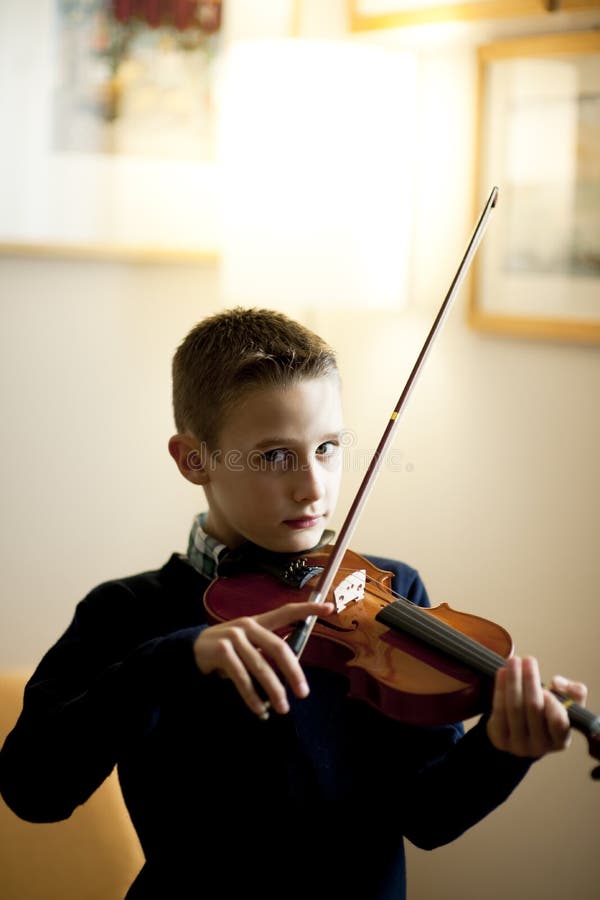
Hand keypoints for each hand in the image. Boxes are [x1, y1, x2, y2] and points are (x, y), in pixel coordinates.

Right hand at [193, 601, 334, 718]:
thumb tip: (292, 671)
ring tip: (283, 707)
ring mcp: (234, 637)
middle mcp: (248, 626)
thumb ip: (267, 651)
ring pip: (261, 667)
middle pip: (278, 648)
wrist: (191, 650)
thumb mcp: (248, 645)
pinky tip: (260, 709)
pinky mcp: (221, 651)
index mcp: (259, 622)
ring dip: (273, 690)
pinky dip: (252, 696)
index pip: (287, 612)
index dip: (308, 609)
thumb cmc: (227, 650)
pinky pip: (241, 678)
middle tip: (303, 693)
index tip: (329, 609)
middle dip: (293, 672)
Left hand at [486, 655, 587, 757]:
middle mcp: (539, 746)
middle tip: (528, 659)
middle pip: (533, 708)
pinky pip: (499, 710)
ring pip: (514, 707)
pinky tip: (502, 673)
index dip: (553, 704)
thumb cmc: (547, 716)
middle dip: (530, 680)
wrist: (522, 734)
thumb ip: (573, 692)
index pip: (559, 723)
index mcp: (560, 740)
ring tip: (513, 661)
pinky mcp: (500, 738)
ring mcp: (518, 745)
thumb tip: (557, 682)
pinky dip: (500, 689)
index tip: (549, 684)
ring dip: (513, 680)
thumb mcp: (566, 706)